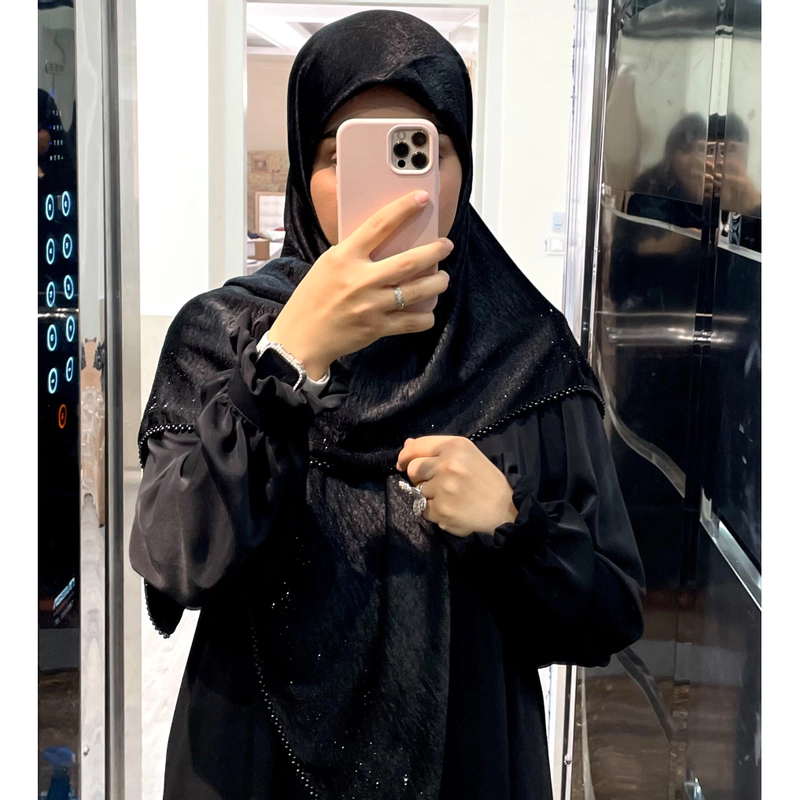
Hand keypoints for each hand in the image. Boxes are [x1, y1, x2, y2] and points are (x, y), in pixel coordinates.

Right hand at [268, 191, 452, 379]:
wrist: (301, 338)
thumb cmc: (313, 298)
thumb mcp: (328, 265)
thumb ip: (354, 253)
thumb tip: (387, 241)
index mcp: (344, 257)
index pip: (379, 225)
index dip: (403, 208)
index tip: (422, 199)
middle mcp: (360, 280)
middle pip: (409, 261)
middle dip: (434, 251)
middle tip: (446, 245)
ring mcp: (370, 305)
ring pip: (417, 291)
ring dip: (437, 283)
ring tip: (443, 278)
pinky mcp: (377, 328)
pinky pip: (412, 322)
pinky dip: (426, 317)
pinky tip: (428, 311)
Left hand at [396, 436, 517, 537]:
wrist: (505, 510)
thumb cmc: (487, 480)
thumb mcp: (467, 455)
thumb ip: (437, 450)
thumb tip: (407, 445)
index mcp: (455, 446)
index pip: (417, 447)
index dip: (405, 456)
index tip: (402, 463)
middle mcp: (447, 464)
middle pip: (413, 469)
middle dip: (419, 477)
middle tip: (435, 483)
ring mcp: (443, 488)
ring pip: (418, 490)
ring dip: (429, 495)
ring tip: (450, 497)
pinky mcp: (441, 510)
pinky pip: (424, 509)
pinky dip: (433, 511)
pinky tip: (451, 509)